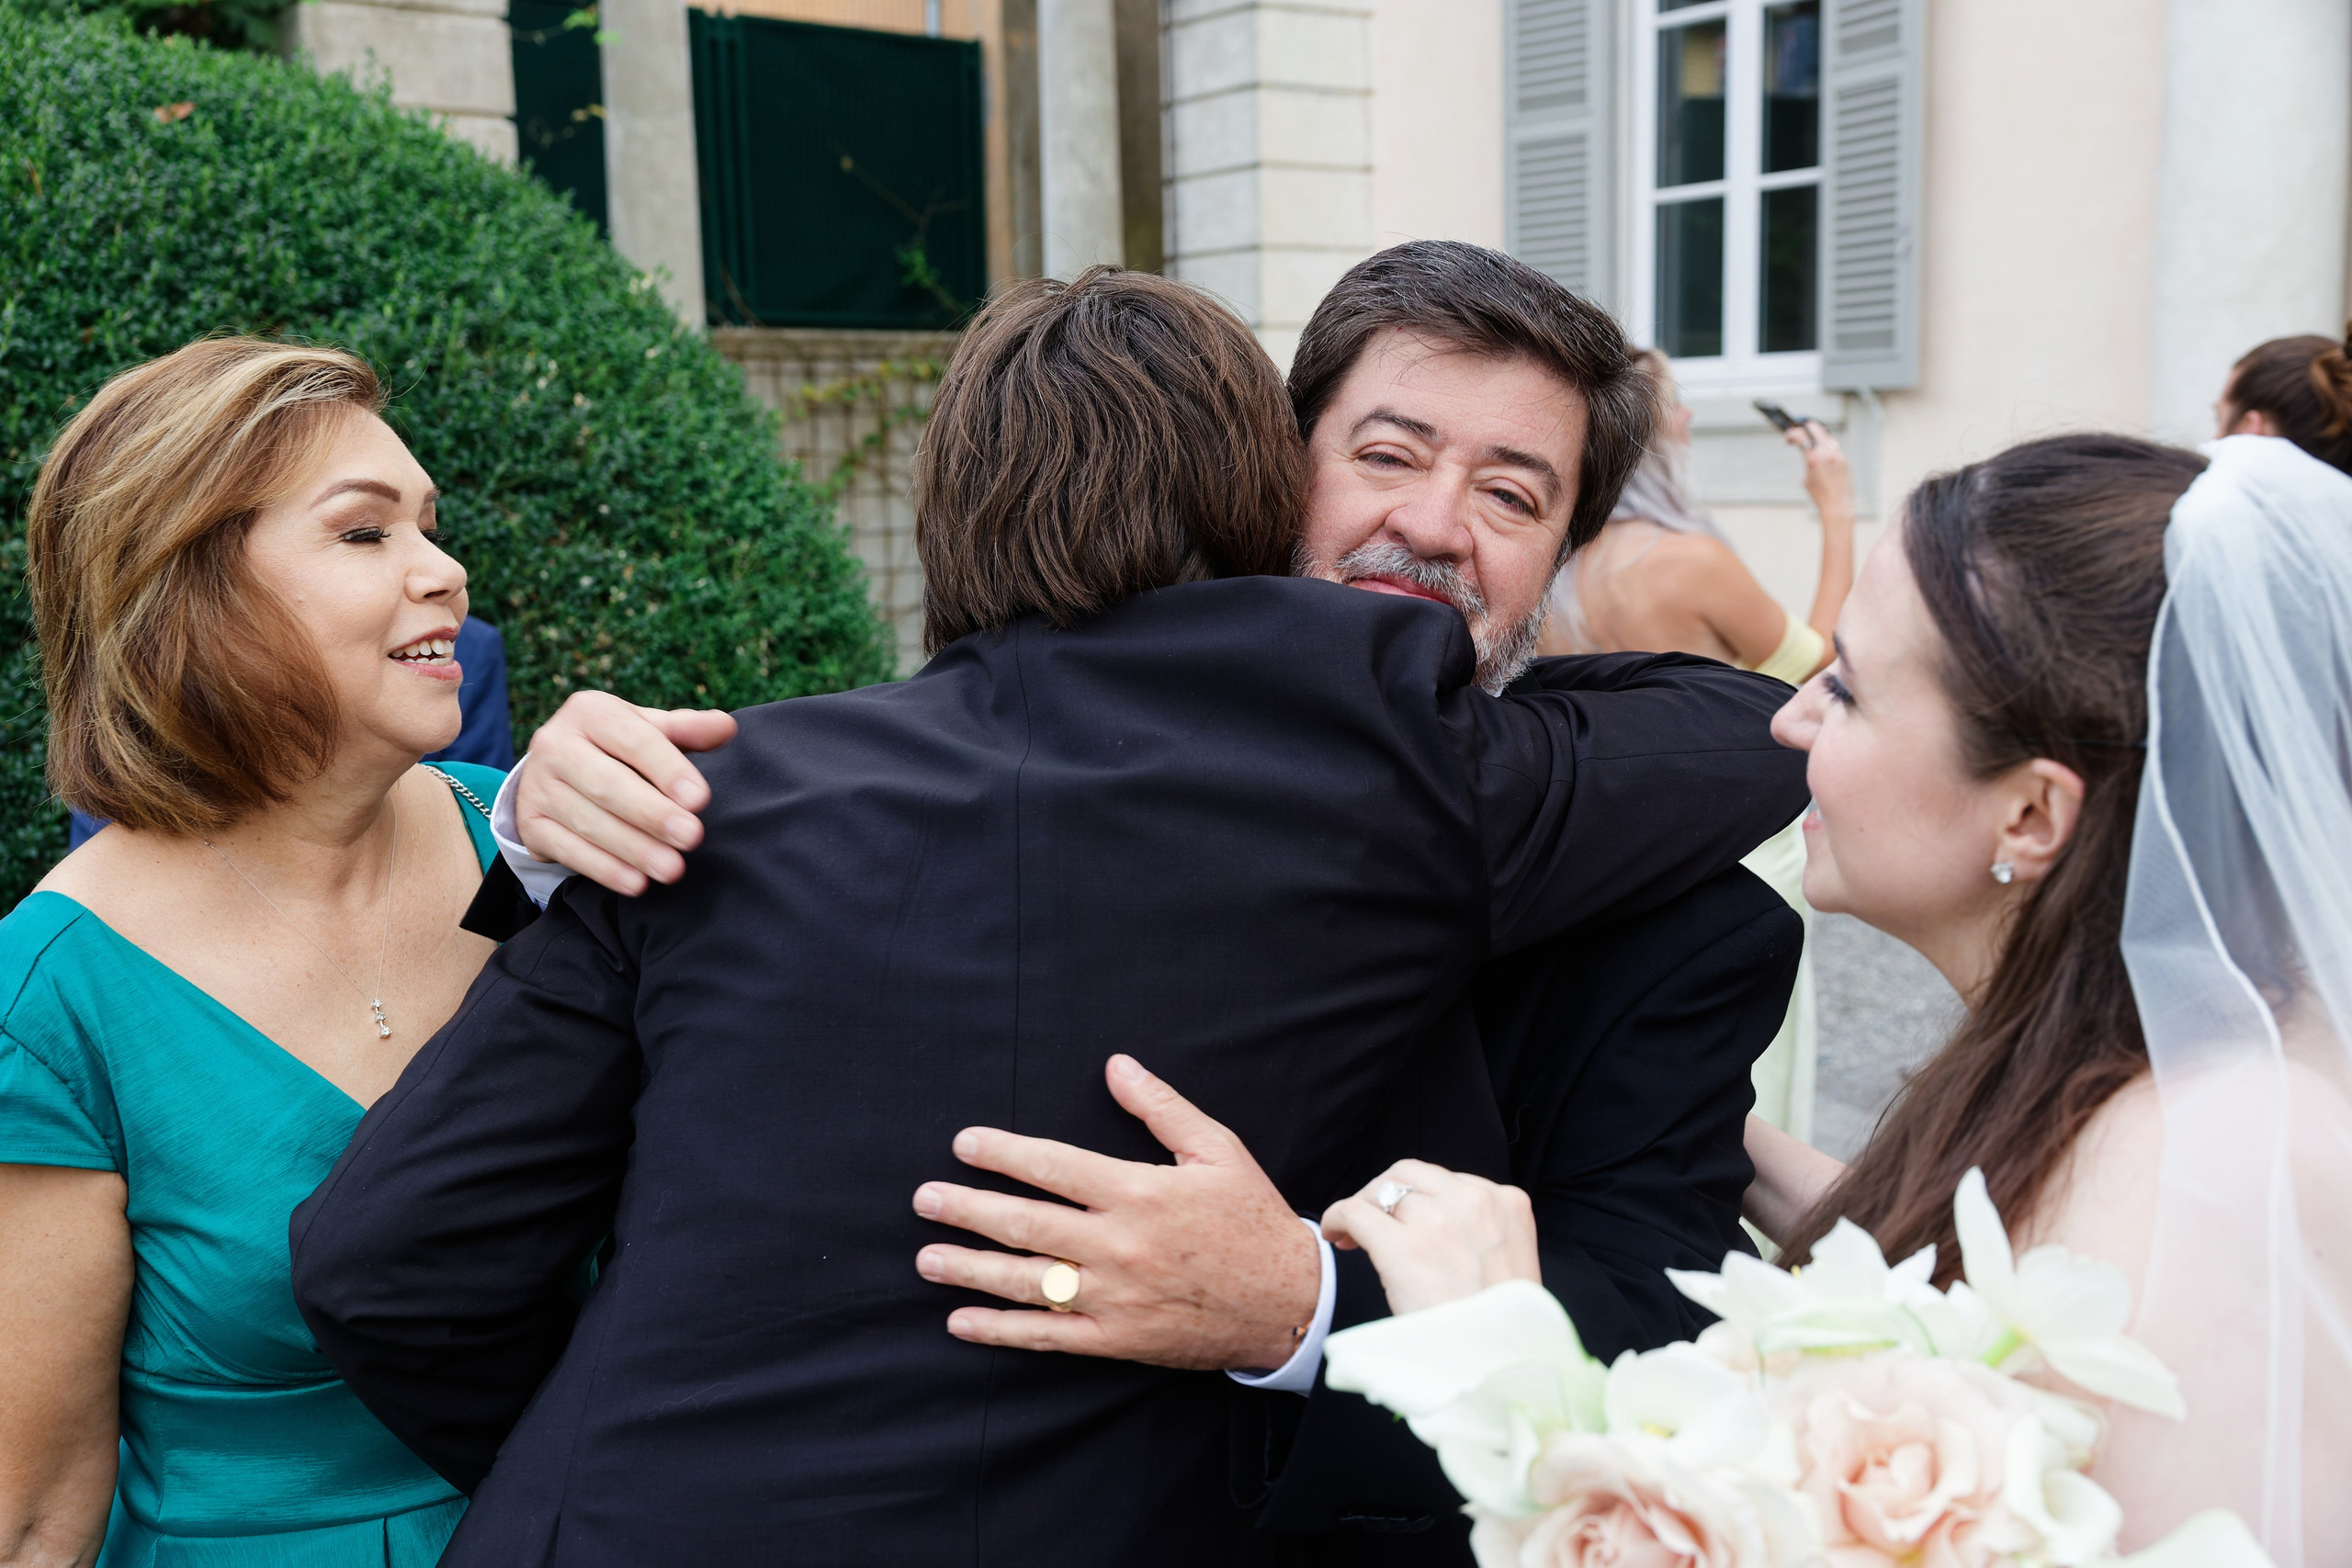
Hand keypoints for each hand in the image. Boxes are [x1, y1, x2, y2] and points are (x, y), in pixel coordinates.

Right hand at [515, 691, 738, 893]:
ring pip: (588, 822)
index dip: (668, 770)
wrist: (551, 772)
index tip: (700, 800)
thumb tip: (726, 727)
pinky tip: (636, 883)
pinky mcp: (529, 824)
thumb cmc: (615, 749)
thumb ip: (686, 730)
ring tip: (672, 869)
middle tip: (692, 838)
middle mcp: (555, 744)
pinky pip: (568, 851)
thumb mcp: (646, 730)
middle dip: (652, 814)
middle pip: (607, 784)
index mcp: (590, 712)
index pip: (634, 739)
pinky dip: (604, 869)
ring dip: (633, 849)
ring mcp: (538, 786)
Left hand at [911, 1055, 1320, 1371]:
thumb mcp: (1218, 1149)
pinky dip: (1001, 1332)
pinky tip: (962, 1322)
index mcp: (1140, 1193)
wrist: (1289, 1301)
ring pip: (1027, 1282)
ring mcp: (1115, 1297)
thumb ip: (1161, 1108)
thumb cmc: (1252, 1218)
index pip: (1053, 1167)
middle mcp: (1119, 1246)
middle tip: (924, 1199)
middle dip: (968, 1208)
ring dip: (971, 1269)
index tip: (963, 1144)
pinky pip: (1049, 1337)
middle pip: (1026, 1224)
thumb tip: (1116, 1065)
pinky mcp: (1118, 1339)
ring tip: (927, 1257)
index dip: (1002, 1153)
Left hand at [1319, 1159, 1539, 1316]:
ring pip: (1381, 1191)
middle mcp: (1474, 1202)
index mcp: (1507, 1203)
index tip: (1404, 1218)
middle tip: (1372, 1222)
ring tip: (1353, 1236)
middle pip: (1410, 1174)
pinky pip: (1355, 1211)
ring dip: (1363, 1209)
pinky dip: (1337, 1218)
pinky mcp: (1405, 1247)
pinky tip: (1336, 1235)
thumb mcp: (1511, 1263)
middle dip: (1386, 1194)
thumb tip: (1437, 1224)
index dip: (1417, 1197)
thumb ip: (1482, 1233)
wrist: (1497, 1366)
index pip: (1447, 1179)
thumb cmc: (1500, 1328)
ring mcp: (1439, 1221)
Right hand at [1786, 422, 1855, 525]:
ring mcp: (1837, 455)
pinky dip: (1827, 449)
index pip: (1800, 435)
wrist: (1837, 504)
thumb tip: (1809, 452)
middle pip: (1816, 428)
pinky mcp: (1845, 460)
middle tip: (1800, 429)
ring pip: (1826, 437)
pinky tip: (1823, 457)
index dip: (1791, 433)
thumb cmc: (1819, 495)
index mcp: (1813, 458)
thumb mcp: (1806, 477)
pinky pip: (1834, 448)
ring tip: (1811, 445)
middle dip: (1806, 427)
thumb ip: (1808, 461)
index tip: (1788, 437)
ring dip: (1817, 437)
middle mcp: (1827, 453)